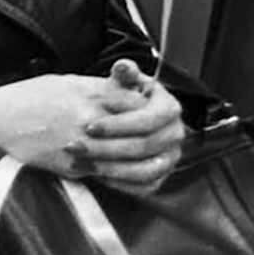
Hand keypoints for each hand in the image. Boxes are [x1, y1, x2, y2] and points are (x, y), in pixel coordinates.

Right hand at [0, 67, 152, 176]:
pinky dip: (127, 177)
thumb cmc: (29, 97)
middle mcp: (86, 120)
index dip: (150, 108)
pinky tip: (138, 175)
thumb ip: (100, 87)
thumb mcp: (66, 81)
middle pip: (135, 131)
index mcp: (86, 94)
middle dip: (155, 136)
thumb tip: (129, 89)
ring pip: (126, 158)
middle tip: (168, 138)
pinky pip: (107, 175)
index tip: (158, 110)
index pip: (134, 103)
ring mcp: (79, 146)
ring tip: (161, 159)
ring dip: (147, 159)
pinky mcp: (71, 167)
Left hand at [77, 60, 185, 192]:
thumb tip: (122, 67)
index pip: (147, 120)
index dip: (118, 125)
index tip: (90, 127)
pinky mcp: (160, 177)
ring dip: (109, 168)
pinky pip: (141, 187)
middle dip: (107, 148)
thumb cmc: (123, 98)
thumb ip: (124, 73)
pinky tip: (94, 173)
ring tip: (81, 162)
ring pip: (142, 171)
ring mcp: (170, 158)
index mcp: (169, 108)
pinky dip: (117, 183)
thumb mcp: (123, 82)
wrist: (126, 119)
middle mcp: (175, 134)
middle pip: (143, 147)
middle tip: (78, 146)